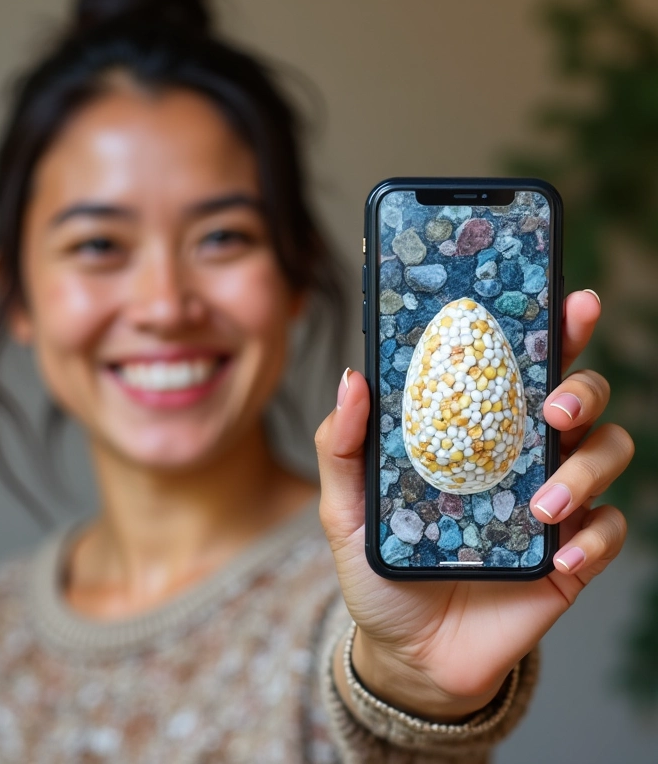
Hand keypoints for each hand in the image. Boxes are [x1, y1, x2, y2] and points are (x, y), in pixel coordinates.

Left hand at [315, 289, 632, 721]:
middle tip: (553, 410)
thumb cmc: (382, 567)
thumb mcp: (346, 507)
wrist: (409, 651)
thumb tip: (353, 378)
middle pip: (578, 398)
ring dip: (586, 469)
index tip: (569, 303)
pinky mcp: (569, 556)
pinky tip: (562, 556)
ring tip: (542, 504)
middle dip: (581, 388)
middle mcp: (518, 456)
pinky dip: (595, 538)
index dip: (549, 331)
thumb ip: (343, 447)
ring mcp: (549, 503)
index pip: (515, 369)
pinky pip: (610, 532)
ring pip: (606, 453)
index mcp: (471, 432)